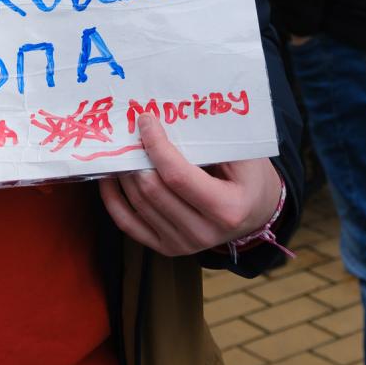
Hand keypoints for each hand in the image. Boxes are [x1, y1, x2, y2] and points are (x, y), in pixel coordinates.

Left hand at [98, 113, 282, 256]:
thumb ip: (210, 139)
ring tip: (120, 148)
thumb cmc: (249, 176)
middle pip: (153, 191)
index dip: (156, 146)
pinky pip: (128, 224)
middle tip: (129, 132)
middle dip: (136, 157)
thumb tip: (165, 116)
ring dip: (123, 173)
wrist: (255, 212)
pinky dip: (113, 199)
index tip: (145, 121)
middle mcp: (203, 233)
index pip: (178, 176)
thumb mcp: (242, 155)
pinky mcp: (166, 248)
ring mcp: (183, 245)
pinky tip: (110, 177)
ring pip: (138, 204)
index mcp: (227, 209)